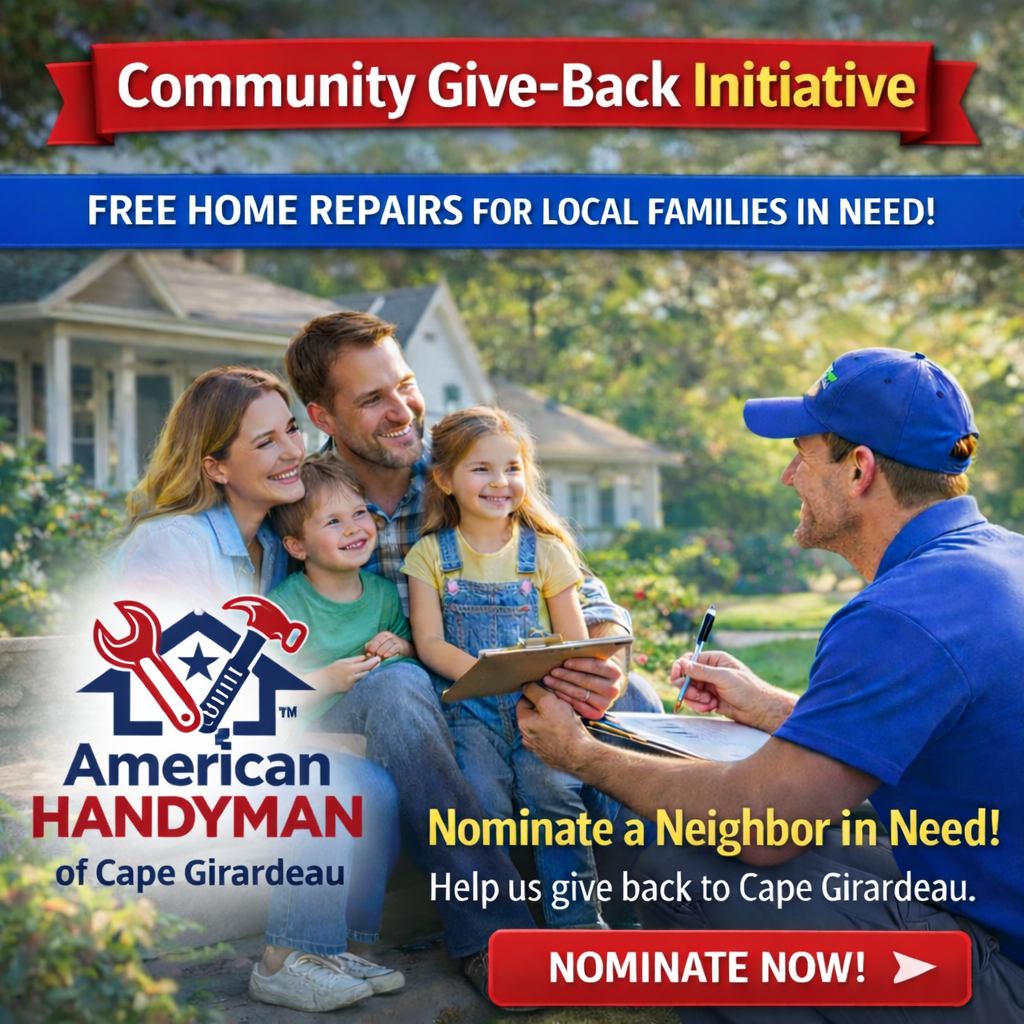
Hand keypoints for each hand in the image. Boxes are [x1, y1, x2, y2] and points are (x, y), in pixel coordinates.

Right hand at [326, 653, 381, 692]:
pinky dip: (366, 678)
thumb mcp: (342, 661)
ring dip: (372, 673)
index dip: (373, 662)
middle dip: (375, 667)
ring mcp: (352, 685)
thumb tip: (366, 657)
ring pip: (366, 679)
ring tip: (376, 667)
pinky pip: (362, 683)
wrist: (324, 683)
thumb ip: (355, 659)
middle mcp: (352, 679)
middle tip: (380, 662)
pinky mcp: (352, 690)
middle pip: (368, 673)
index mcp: (349, 670)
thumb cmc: (332, 669)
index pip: (365, 666)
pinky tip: (369, 674)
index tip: (378, 658)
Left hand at [365, 631, 413, 660]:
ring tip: (379, 657)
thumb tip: (366, 648)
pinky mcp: (402, 646)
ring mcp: (396, 640)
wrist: (405, 652)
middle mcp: (390, 635)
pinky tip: (386, 656)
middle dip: (376, 650)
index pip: (375, 639)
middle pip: (380, 641)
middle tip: (374, 657)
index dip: (371, 647)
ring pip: (387, 644)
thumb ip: (372, 648)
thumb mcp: (380, 648)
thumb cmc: (389, 651)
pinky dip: (390, 652)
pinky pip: (395, 648)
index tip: (368, 654)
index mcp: (383, 635)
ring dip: (382, 651)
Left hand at [517, 682, 598, 772]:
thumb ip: (535, 691)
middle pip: (532, 714)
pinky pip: (551, 738)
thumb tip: (527, 685)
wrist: (581, 755)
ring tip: (564, 717)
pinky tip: (566, 729)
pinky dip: (556, 732)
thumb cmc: (565, 729)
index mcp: (524, 724)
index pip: (523, 701)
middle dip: (543, 707)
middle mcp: (528, 738)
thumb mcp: (548, 702)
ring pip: (542, 726)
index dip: (535, 694)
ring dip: (550, 720)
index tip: (546, 692)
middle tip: (557, 703)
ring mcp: (539, 748)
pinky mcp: (550, 754)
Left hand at [541, 656, 623, 719]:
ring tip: (549, 681)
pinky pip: (580, 708)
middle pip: (587, 681)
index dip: (579, 664)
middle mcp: (614, 689)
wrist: (602, 686)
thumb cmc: (593, 670)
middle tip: (552, 671)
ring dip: (562, 687)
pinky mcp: (599, 713)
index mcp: (615, 672)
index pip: (596, 666)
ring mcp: (607, 703)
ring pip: (581, 694)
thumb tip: (564, 647)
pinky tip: (556, 692)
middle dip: (567, 675)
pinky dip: (567, 699)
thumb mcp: (593, 660)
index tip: (565, 662)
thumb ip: (584, 655)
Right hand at [671, 650, 794, 732]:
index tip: (676, 678)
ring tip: (710, 703)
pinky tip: (712, 707)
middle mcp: (710, 672)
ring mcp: (709, 686)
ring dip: (695, 699)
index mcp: (715, 661)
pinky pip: (695, 702)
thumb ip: (702, 671)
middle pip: (686, 677)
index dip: (681, 668)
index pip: (690, 660)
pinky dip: (700, 706)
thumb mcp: (724, 678)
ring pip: (689, 691)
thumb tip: (682, 663)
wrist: (761, 711)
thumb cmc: (748, 690)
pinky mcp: (710, 700)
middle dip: (688, 688)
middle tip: (697, 695)